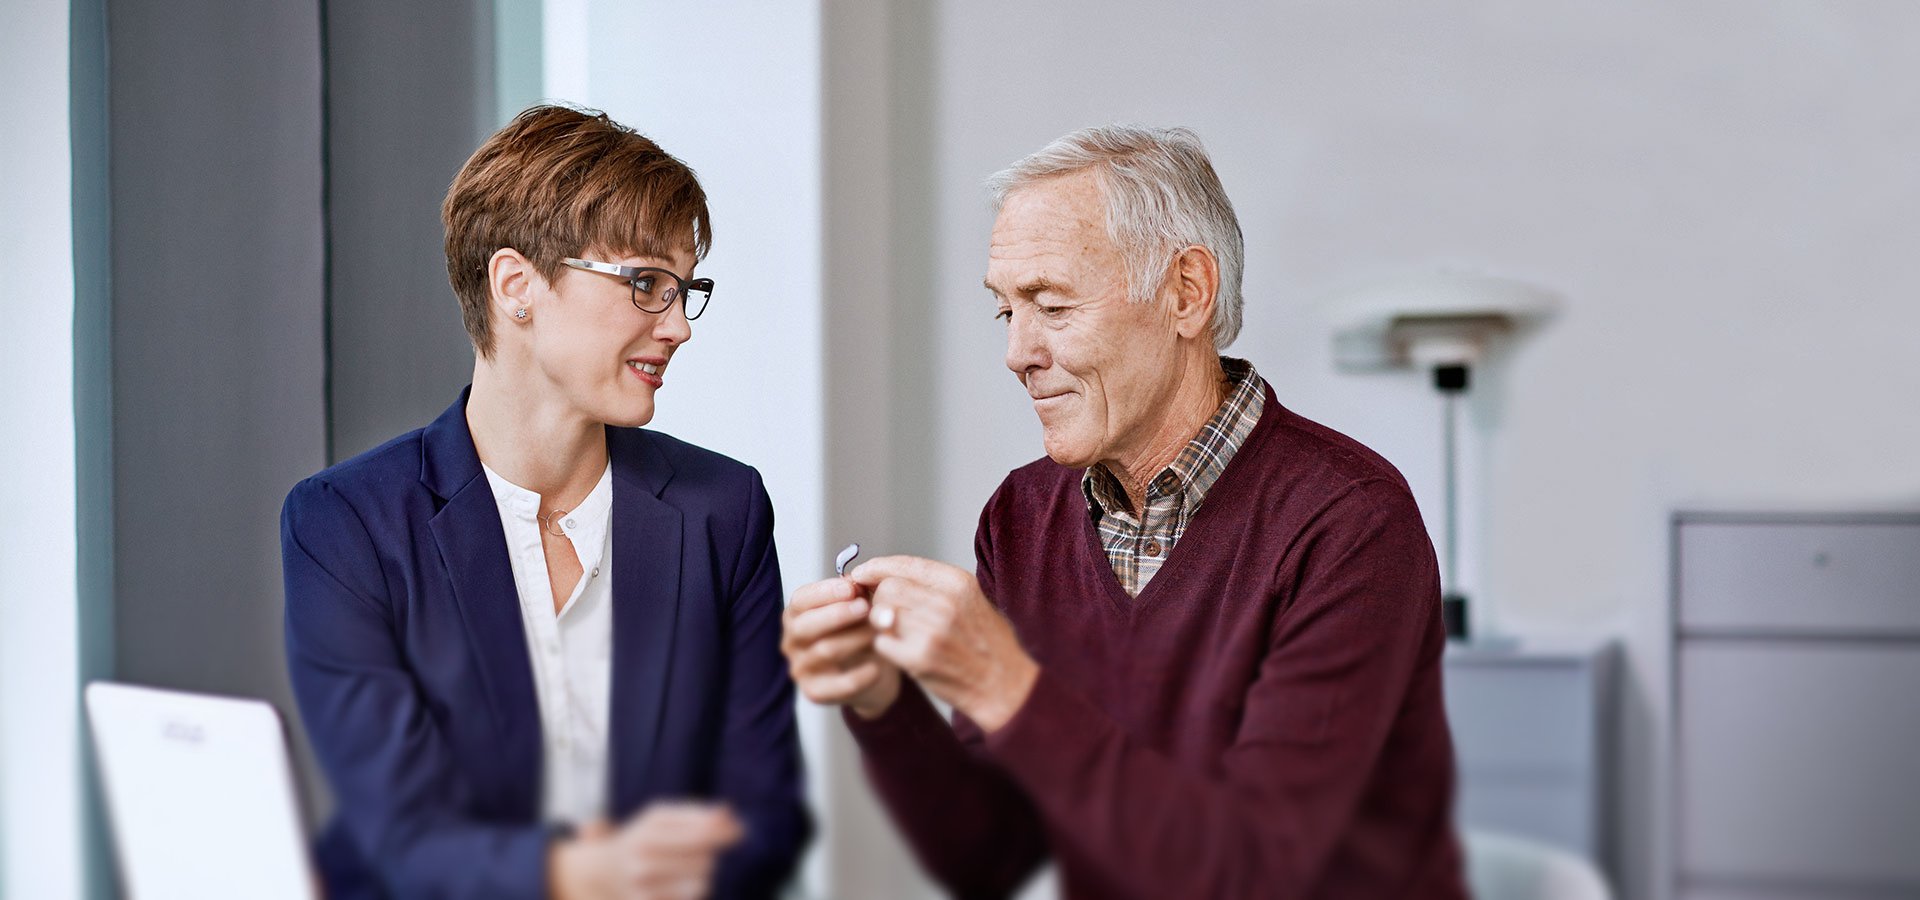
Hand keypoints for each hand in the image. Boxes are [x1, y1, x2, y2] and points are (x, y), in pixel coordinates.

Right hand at [550, 803, 742, 899]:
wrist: (604, 870)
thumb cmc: (645, 839)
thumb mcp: (665, 818)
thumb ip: (699, 814)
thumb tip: (729, 813)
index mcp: (652, 823)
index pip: (703, 831)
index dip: (727, 832)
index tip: (739, 831)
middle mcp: (644, 850)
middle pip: (706, 858)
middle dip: (710, 854)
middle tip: (700, 852)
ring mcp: (643, 879)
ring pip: (701, 881)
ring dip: (702, 875)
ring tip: (685, 870)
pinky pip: (689, 898)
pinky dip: (690, 892)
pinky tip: (675, 885)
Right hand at [781, 577, 901, 718]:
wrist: (873, 673)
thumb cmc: (861, 633)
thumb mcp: (859, 609)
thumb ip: (857, 596)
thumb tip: (860, 585)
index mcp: (798, 615)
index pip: (801, 600)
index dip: (825, 592)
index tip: (851, 587)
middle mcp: (793, 642)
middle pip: (804, 626)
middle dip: (837, 614)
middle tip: (865, 607)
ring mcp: (801, 668)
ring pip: (824, 651)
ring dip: (855, 639)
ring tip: (878, 632)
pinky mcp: (815, 693)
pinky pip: (836, 685)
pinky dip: (859, 675)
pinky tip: (876, 668)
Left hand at [848, 556, 1038, 731]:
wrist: (1005, 685)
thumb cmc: (986, 642)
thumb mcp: (970, 600)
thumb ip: (932, 586)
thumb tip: (884, 575)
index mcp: (958, 582)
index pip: (904, 563)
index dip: (876, 568)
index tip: (861, 574)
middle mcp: (946, 602)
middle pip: (887, 589)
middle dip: (878, 600)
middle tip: (884, 613)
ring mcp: (932, 631)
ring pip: (880, 615)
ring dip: (881, 625)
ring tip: (899, 634)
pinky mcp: (920, 659)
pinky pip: (882, 643)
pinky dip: (886, 648)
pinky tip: (903, 652)